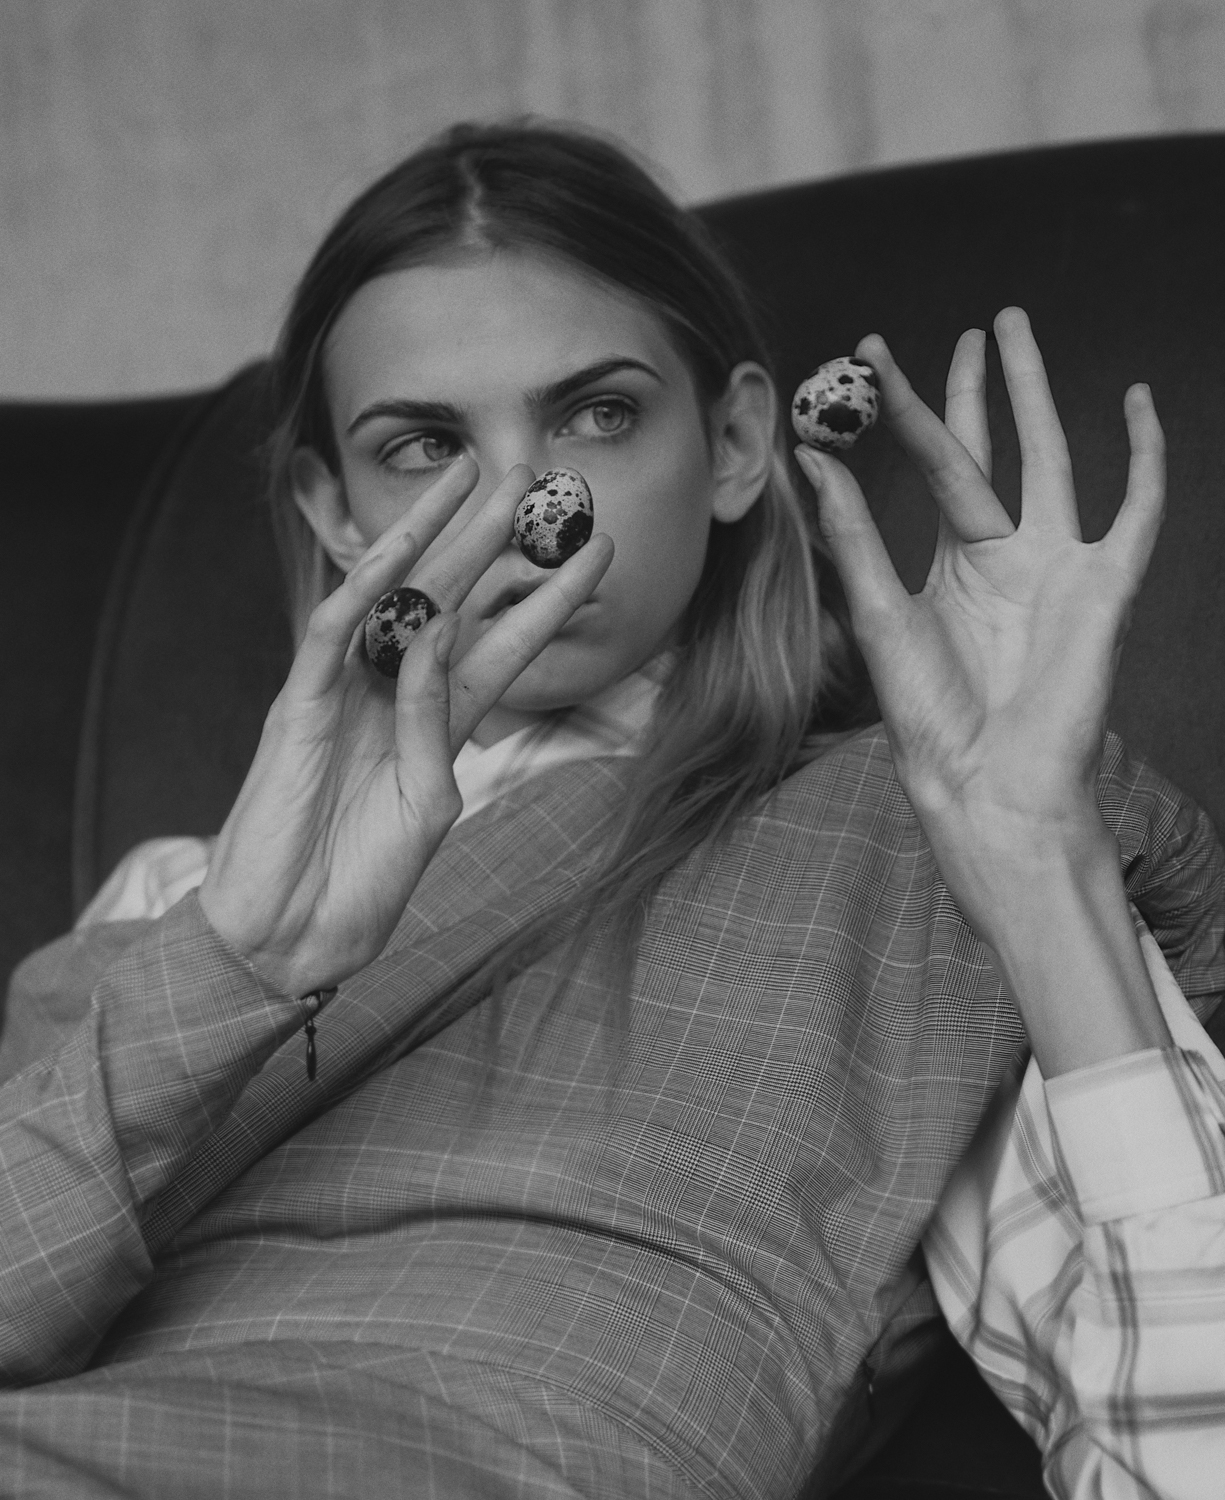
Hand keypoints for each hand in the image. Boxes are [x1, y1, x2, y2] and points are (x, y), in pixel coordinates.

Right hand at [198, 454, 612, 995]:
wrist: (293, 936)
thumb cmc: (365, 881)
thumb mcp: (430, 806)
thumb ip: (441, 723)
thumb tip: (444, 634)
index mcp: (440, 724)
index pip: (505, 644)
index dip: (549, 599)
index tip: (601, 553)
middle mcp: (394, 696)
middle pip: (451, 599)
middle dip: (491, 540)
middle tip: (533, 478)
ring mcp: (343, 695)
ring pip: (388, 596)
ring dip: (426, 536)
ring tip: (466, 480)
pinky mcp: (295, 708)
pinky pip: (329, 636)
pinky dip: (360, 595)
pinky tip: (397, 550)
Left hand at [795, 308, 1164, 942]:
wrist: (987, 781)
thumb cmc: (931, 715)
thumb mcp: (877, 613)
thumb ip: (853, 534)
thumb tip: (813, 456)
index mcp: (953, 561)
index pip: (933, 464)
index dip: (905, 409)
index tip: (871, 354)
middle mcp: (1007, 553)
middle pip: (996, 448)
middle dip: (983, 387)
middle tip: (975, 325)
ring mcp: (1059, 564)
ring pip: (1055, 456)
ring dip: (1039, 393)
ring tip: (1019, 331)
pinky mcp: (1106, 586)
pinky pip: (1137, 509)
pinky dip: (1145, 456)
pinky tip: (1139, 403)